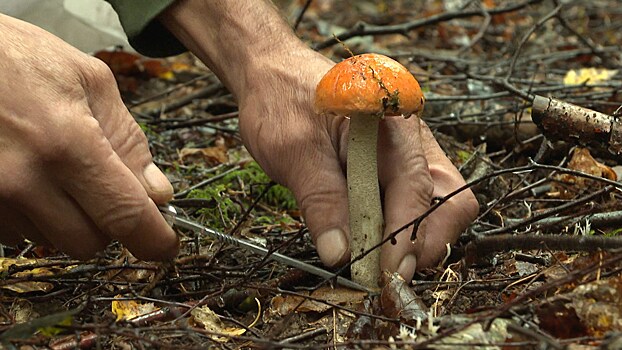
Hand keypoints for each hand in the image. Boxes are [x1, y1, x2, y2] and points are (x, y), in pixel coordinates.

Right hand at [0, 14, 177, 259]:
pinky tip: (25, 174)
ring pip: (51, 241)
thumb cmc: (14, 56)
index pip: (125, 217)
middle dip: (106, 222)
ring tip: (53, 167)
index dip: (154, 241)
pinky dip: (31, 214)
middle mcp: (23, 179)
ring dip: (66, 217)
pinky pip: (15, 233)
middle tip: (103, 186)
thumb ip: (128, 140)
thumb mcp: (88, 80)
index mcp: (66, 143)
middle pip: (88, 243)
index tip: (166, 245)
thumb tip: (158, 193)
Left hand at [237, 50, 478, 279]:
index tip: (385, 273)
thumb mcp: (293, 149)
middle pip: (448, 201)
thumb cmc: (282, 100)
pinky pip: (410, 207)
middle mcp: (409, 140)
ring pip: (436, 209)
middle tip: (383, 275)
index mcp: (391, 122)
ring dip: (410, 242)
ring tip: (372, 263)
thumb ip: (320, 200)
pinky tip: (368, 243)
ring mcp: (406, 156)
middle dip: (423, 243)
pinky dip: (395, 232)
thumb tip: (339, 254)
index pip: (415, 187)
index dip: (404, 236)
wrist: (272, 75)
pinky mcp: (391, 171)